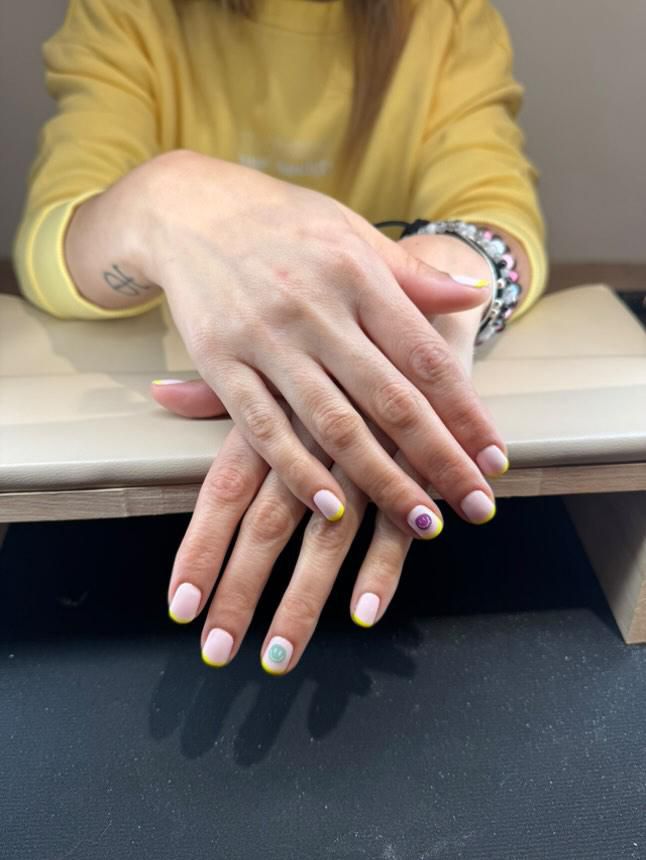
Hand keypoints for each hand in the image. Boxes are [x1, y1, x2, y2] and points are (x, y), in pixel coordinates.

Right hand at [137, 150, 505, 538]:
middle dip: (441, 459)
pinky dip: (300, 472)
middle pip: (391, 399)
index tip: (495, 457)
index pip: (425, 356)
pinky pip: (265, 428)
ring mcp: (266, 338)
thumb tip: (473, 293)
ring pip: (334, 424)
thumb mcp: (351, 231)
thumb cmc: (281, 222)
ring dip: (382, 479)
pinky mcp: (221, 362)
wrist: (189, 207)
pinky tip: (335, 509)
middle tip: (479, 506)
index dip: (466, 412)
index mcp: (358, 275)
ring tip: (423, 522)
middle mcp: (317, 309)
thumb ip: (410, 273)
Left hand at [152, 305, 489, 673]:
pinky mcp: (414, 463)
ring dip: (303, 601)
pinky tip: (363, 614)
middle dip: (240, 592)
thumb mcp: (278, 347)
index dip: (202, 549)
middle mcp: (312, 439)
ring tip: (278, 656)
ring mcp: (365, 454)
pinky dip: (382, 569)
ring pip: (327, 538)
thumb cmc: (336, 331)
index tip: (180, 607)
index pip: (225, 492)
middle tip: (217, 653)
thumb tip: (163, 394)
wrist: (415, 292)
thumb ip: (224, 387)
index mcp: (274, 413)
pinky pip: (397, 522)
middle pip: (268, 527)